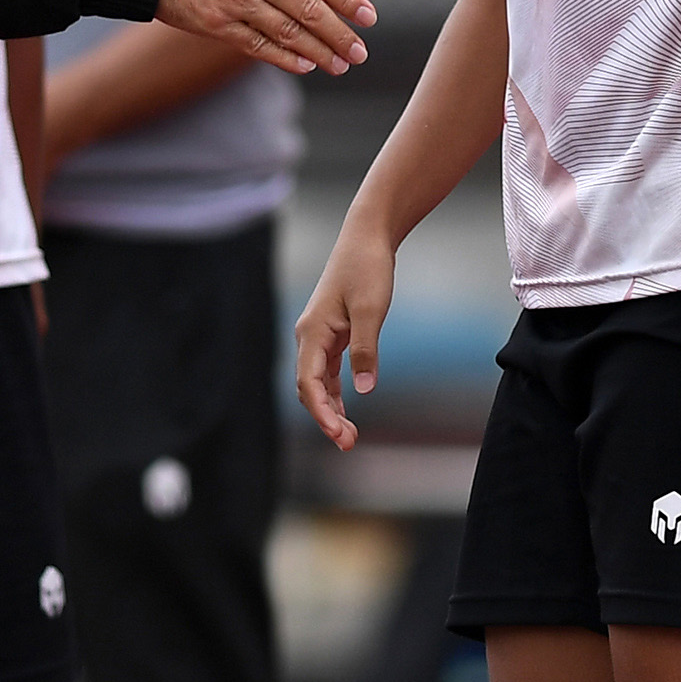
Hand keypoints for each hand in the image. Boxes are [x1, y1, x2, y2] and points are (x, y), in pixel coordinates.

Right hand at [156, 0, 375, 73]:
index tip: (368, 16)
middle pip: (310, 10)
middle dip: (340, 34)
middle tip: (360, 52)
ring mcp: (235, 3)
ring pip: (289, 33)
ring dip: (320, 51)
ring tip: (340, 65)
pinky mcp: (214, 25)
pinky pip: (257, 46)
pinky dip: (284, 58)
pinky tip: (304, 65)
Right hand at [294, 221, 397, 449]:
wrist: (367, 237)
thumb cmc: (367, 268)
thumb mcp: (372, 309)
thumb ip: (366, 349)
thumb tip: (364, 389)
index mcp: (312, 332)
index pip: (308, 383)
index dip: (321, 413)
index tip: (338, 435)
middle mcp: (309, 336)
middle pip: (309, 388)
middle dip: (326, 418)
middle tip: (349, 444)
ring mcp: (319, 336)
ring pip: (317, 383)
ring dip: (331, 410)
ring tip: (349, 436)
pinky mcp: (332, 333)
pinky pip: (327, 372)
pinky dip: (335, 394)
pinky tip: (346, 411)